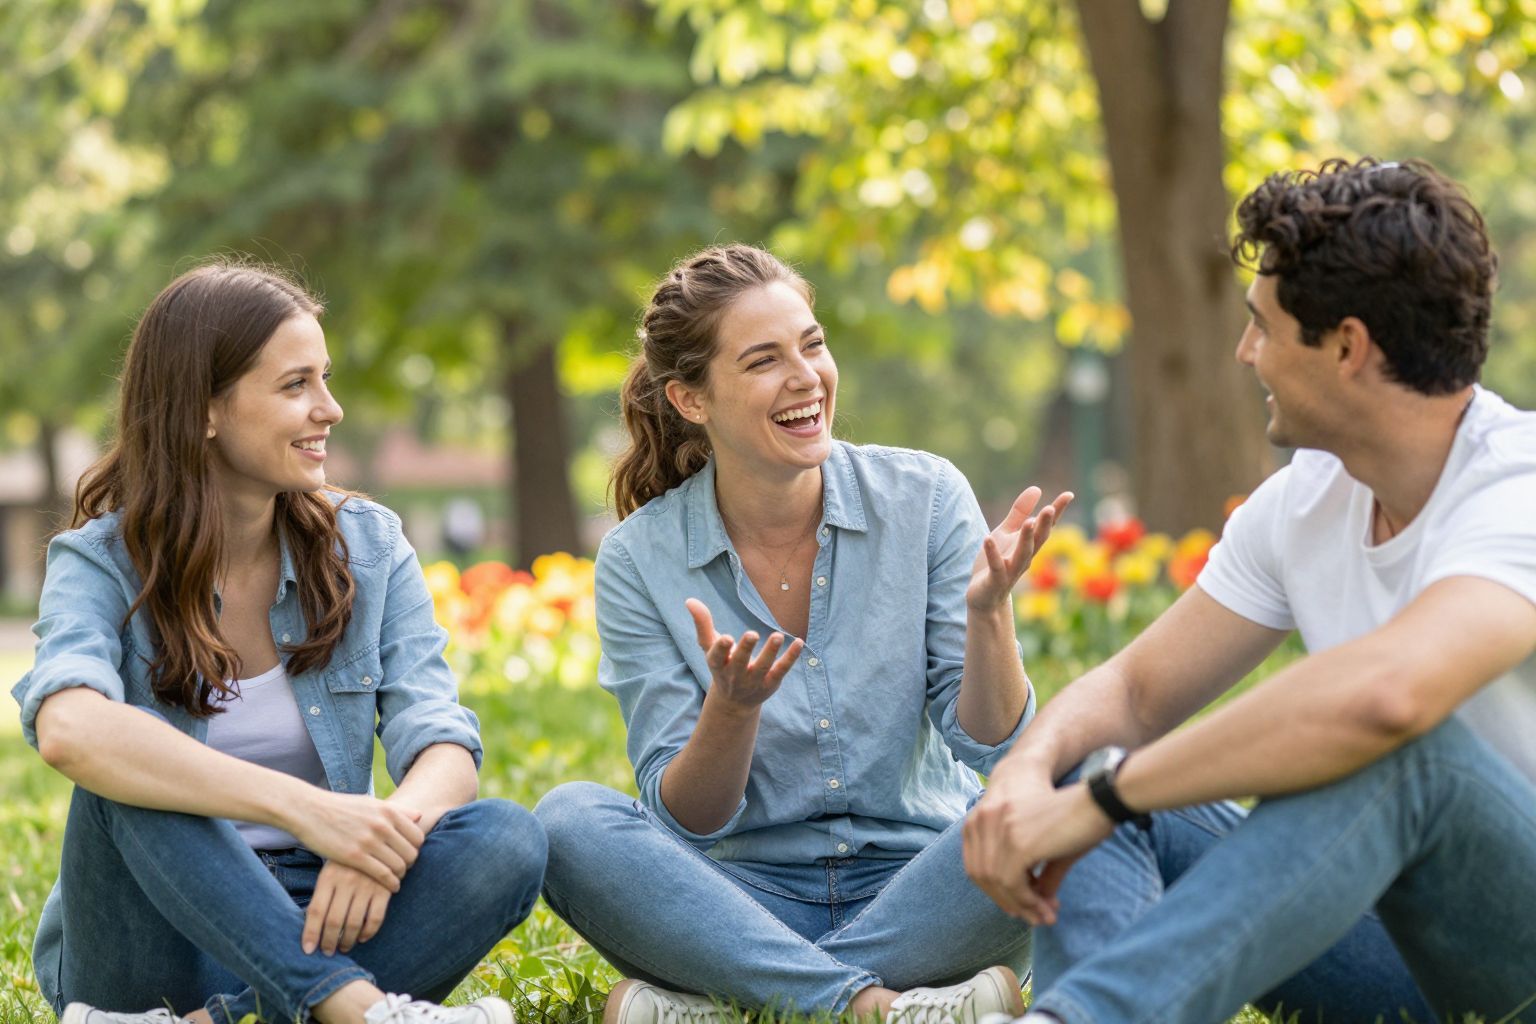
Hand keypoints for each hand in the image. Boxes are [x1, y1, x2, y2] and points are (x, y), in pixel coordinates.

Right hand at [285, 791, 425, 892]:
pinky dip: (390, 883)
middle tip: (403, 870)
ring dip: (400, 875)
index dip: (416, 849)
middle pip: (411, 853)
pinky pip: (383, 874)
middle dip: (410, 865)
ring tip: (396, 879)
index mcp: (389, 811)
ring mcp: (369, 841)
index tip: (408, 856)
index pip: (417, 836)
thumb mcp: (371, 802)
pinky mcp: (355, 856)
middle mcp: (382, 825)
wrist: (309, 810)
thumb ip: (397, 810)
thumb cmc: (340, 808)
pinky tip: (390, 886)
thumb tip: (420, 816)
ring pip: (399, 865)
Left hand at [302, 861, 391, 954]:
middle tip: (327, 951)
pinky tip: (362, 937)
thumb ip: (322, 895)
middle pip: (334, 921)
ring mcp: (367, 885)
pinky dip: (368, 932)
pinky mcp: (384, 889)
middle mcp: (347, 881)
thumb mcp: (330, 871)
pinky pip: (376, 918)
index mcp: (329, 876)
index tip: (308, 950)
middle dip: (329, 941)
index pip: (316, 911)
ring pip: (354, 923)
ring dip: (347, 941)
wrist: (377, 841)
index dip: (311, 933)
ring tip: (343, 947)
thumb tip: (311, 928)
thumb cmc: (347, 862)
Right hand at [685, 598, 803, 710]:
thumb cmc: (722, 666)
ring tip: (777, 635)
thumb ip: (702, 624)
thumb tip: (690, 600)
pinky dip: (791, 658)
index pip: (718, 658)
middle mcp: (735, 675)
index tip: (726, 637)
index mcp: (718, 665)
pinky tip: (799, 642)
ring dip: (770, 652)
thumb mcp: (709, 647)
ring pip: (763, 667)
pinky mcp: (771, 683)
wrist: (734, 702)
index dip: (721, 649)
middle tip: (752, 634)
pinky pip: (781, 670)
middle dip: (745, 649)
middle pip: (740, 662)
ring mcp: (754, 681)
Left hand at [963, 770, 1111, 924]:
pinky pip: (1013, 885)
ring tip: (1046, 916)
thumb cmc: (1075, 818)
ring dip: (1022, 906)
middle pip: (981, 874)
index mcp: (983, 813)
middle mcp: (983, 818)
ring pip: (997, 882)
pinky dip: (1029, 902)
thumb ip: (1032, 875)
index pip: (975, 861)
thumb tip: (1029, 906)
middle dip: (1007, 900)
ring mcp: (998, 829)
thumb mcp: (1045, 848)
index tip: (1018, 905)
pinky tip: (1047, 908)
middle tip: (1034, 917)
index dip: (995, 888)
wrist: (1097, 799)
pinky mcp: (1017, 843)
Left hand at [967, 487, 1073, 610]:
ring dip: (1026, 539)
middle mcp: (1024, 559)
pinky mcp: (995, 581)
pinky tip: (988, 539)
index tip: (1069, 494)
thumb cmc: (996, 563)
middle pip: (1038, 540)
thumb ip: (1019, 513)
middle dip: (1044, 525)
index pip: (1046, 527)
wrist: (984, 598)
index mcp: (1029, 546)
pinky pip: (995, 567)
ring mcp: (1011, 571)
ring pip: (1022, 554)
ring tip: (1029, 522)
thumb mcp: (1006, 534)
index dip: (1057, 511)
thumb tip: (1037, 488)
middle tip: (1050, 508)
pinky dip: (992, 554)